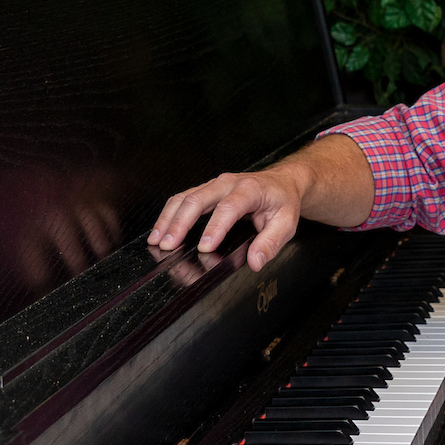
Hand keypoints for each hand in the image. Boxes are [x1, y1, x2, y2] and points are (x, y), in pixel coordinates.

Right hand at [150, 167, 306, 269]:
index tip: (205, 247)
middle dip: (180, 223)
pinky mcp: (206, 190)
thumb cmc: (282, 201)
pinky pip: (182, 199)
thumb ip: (271, 243)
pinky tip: (160, 230)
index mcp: (249, 189)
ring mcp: (214, 185)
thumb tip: (255, 261)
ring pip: (185, 198)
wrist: (283, 182)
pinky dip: (169, 215)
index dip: (215, 227)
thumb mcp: (286, 223)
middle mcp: (228, 183)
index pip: (229, 207)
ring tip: (157, 240)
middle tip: (168, 245)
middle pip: (198, 199)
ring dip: (169, 219)